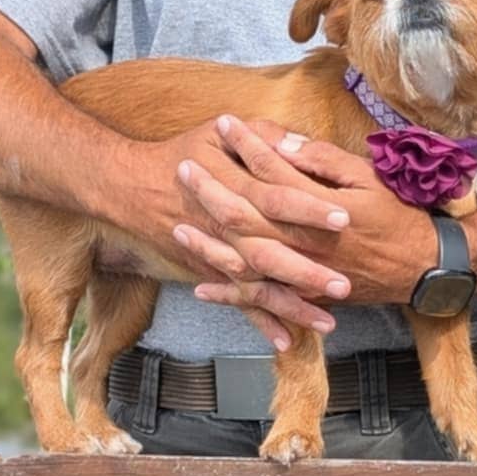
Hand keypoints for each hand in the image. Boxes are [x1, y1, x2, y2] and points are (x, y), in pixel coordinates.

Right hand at [122, 116, 353, 348]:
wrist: (132, 187)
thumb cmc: (181, 153)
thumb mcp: (217, 133)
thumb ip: (260, 135)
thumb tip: (298, 143)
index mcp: (233, 188)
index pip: (277, 198)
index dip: (309, 208)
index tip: (344, 218)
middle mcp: (226, 228)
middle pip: (270, 252)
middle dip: (306, 272)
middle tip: (343, 285)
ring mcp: (219, 255)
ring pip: (258, 285)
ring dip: (291, 306)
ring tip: (328, 323)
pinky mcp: (214, 273)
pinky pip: (240, 301)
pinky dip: (260, 322)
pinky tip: (286, 342)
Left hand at [181, 121, 435, 320]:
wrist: (422, 266)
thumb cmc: (397, 215)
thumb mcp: (367, 177)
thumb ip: (322, 160)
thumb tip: (283, 142)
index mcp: (319, 206)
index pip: (271, 170)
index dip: (245, 145)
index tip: (223, 123)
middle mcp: (305, 240)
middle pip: (246, 214)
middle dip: (211, 190)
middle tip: (182, 168)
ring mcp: (303, 272)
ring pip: (244, 258)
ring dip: (209, 242)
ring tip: (178, 226)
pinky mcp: (305, 294)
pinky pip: (261, 298)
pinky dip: (230, 294)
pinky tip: (201, 287)